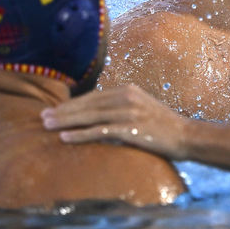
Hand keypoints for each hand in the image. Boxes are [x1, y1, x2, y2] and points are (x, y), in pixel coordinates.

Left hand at [41, 85, 190, 159]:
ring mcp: (129, 113)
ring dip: (66, 122)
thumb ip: (120, 107)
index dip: (71, 103)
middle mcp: (127, 97)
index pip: (92, 96)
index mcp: (128, 90)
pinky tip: (66, 138)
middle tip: (42, 117)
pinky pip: (100, 132)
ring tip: (48, 126)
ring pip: (90, 116)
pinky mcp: (131, 129)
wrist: (186, 136)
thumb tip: (96, 115)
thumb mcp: (141, 109)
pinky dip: (81, 134)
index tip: (53, 110)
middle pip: (88, 104)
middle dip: (63, 111)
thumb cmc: (162, 126)